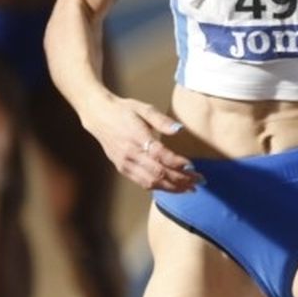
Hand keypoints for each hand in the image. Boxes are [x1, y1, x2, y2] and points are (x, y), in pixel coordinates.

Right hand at [83, 94, 200, 191]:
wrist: (98, 115)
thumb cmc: (124, 110)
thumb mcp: (144, 108)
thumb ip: (162, 120)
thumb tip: (180, 130)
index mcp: (137, 137)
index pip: (161, 156)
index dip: (178, 164)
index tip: (194, 167)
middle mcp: (130, 154)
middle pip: (159, 173)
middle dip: (181, 179)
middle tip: (199, 181)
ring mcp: (125, 164)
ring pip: (152, 182)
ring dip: (173, 188)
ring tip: (189, 188)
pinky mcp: (122, 169)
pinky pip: (143, 183)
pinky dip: (160, 187)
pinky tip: (172, 187)